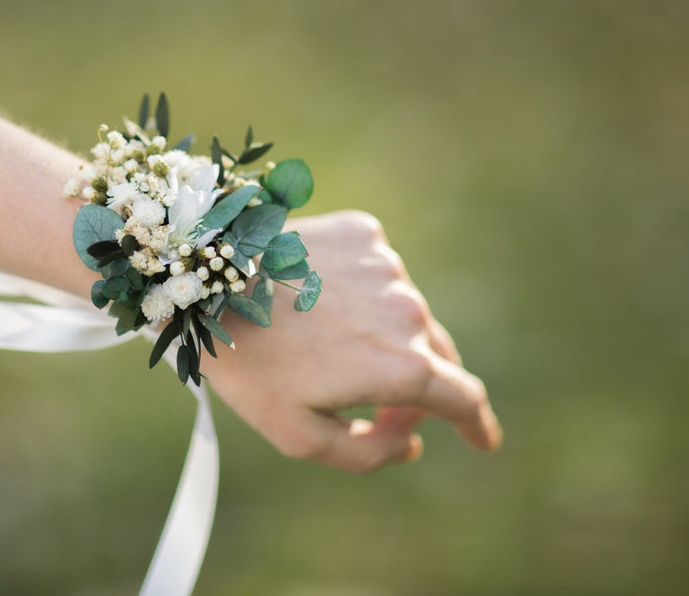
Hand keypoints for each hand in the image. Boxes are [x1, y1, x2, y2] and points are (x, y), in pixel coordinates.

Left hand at [204, 210, 501, 473]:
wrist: (205, 279)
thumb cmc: (249, 365)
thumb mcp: (299, 436)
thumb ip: (368, 454)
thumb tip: (410, 443)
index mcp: (402, 365)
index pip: (463, 399)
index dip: (477, 425)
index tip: (483, 441)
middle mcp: (407, 309)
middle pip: (433, 358)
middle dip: (413, 391)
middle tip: (375, 410)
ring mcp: (387, 265)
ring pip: (402, 314)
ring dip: (381, 338)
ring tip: (323, 347)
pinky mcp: (363, 233)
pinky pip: (377, 274)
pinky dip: (361, 294)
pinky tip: (318, 300)